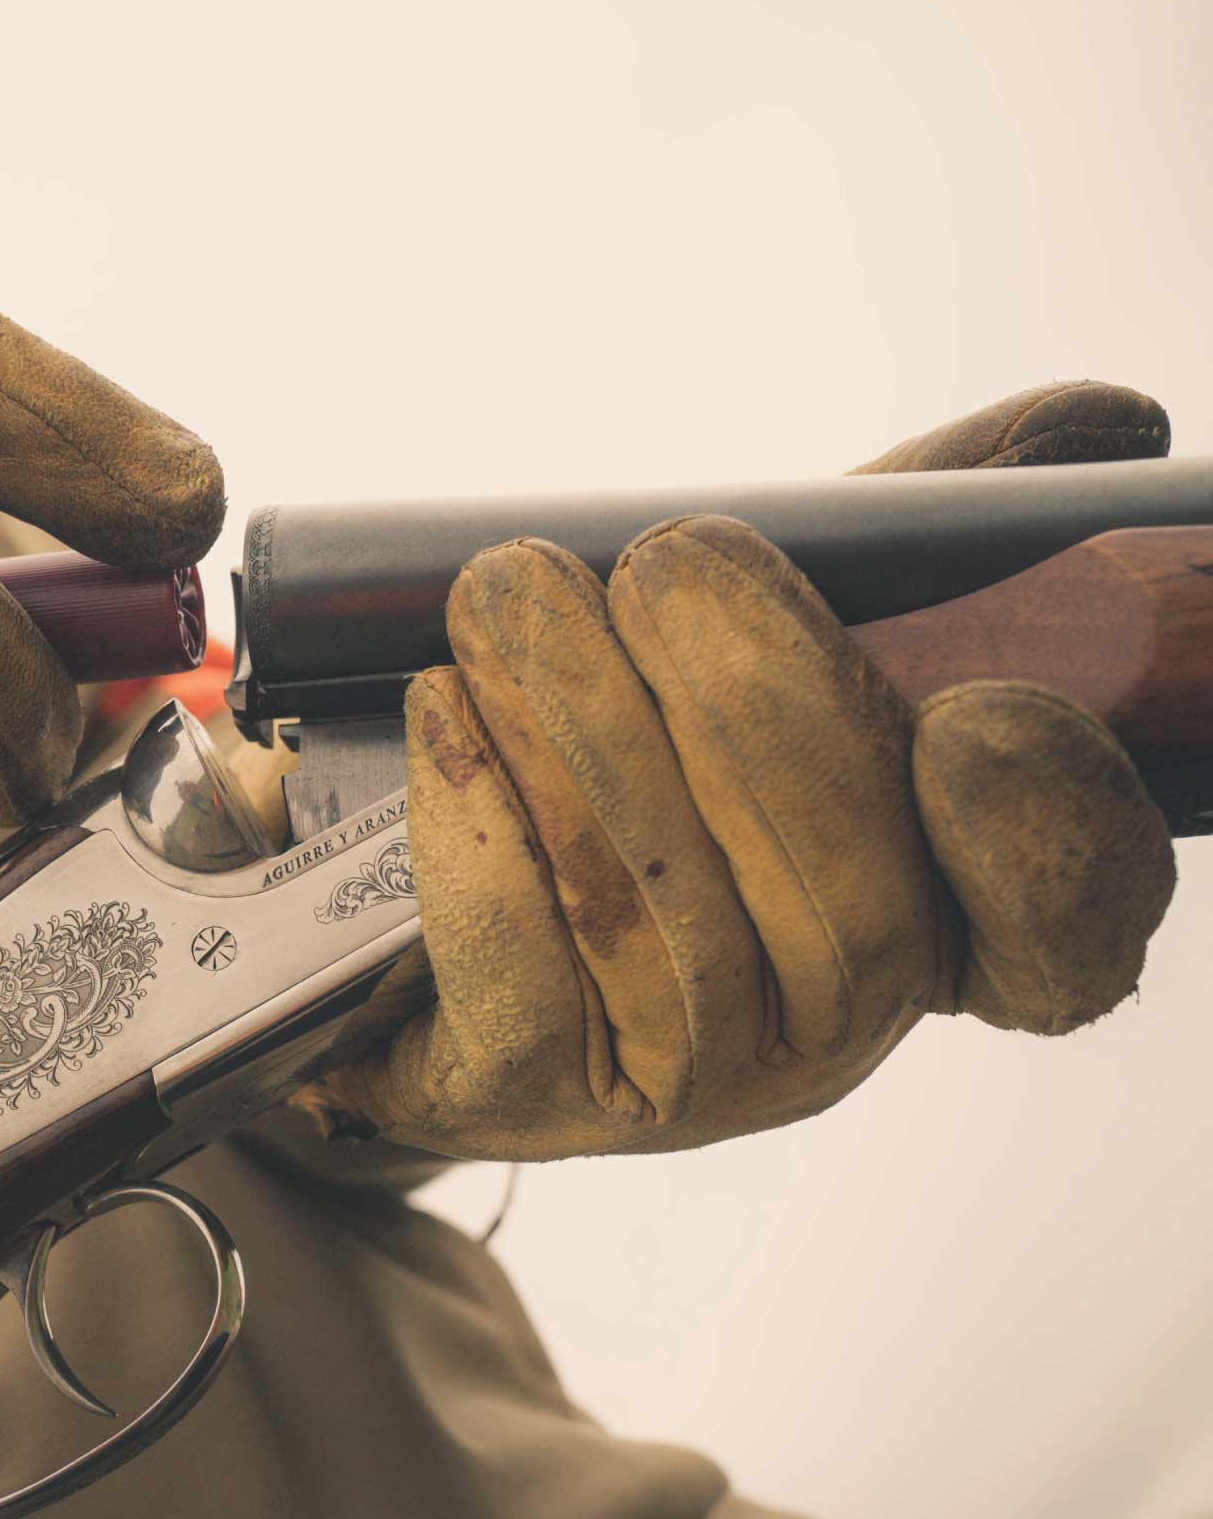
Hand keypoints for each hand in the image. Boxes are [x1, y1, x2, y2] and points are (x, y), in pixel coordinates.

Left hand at [308, 384, 1175, 1159]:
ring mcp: (679, 1080)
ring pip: (661, 917)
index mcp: (925, 919)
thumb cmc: (624, 751)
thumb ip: (918, 547)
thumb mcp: (772, 631)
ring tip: (508, 590)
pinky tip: (443, 706)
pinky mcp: (526, 1096)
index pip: (1059, 946)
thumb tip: (1104, 422)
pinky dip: (478, 816)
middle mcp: (821, 1025)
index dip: (1044, 848)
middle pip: (846, 907)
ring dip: (577, 725)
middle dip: (753, 706)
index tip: (979, 717)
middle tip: (665, 565)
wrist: (414, 901)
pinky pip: (521, 966)